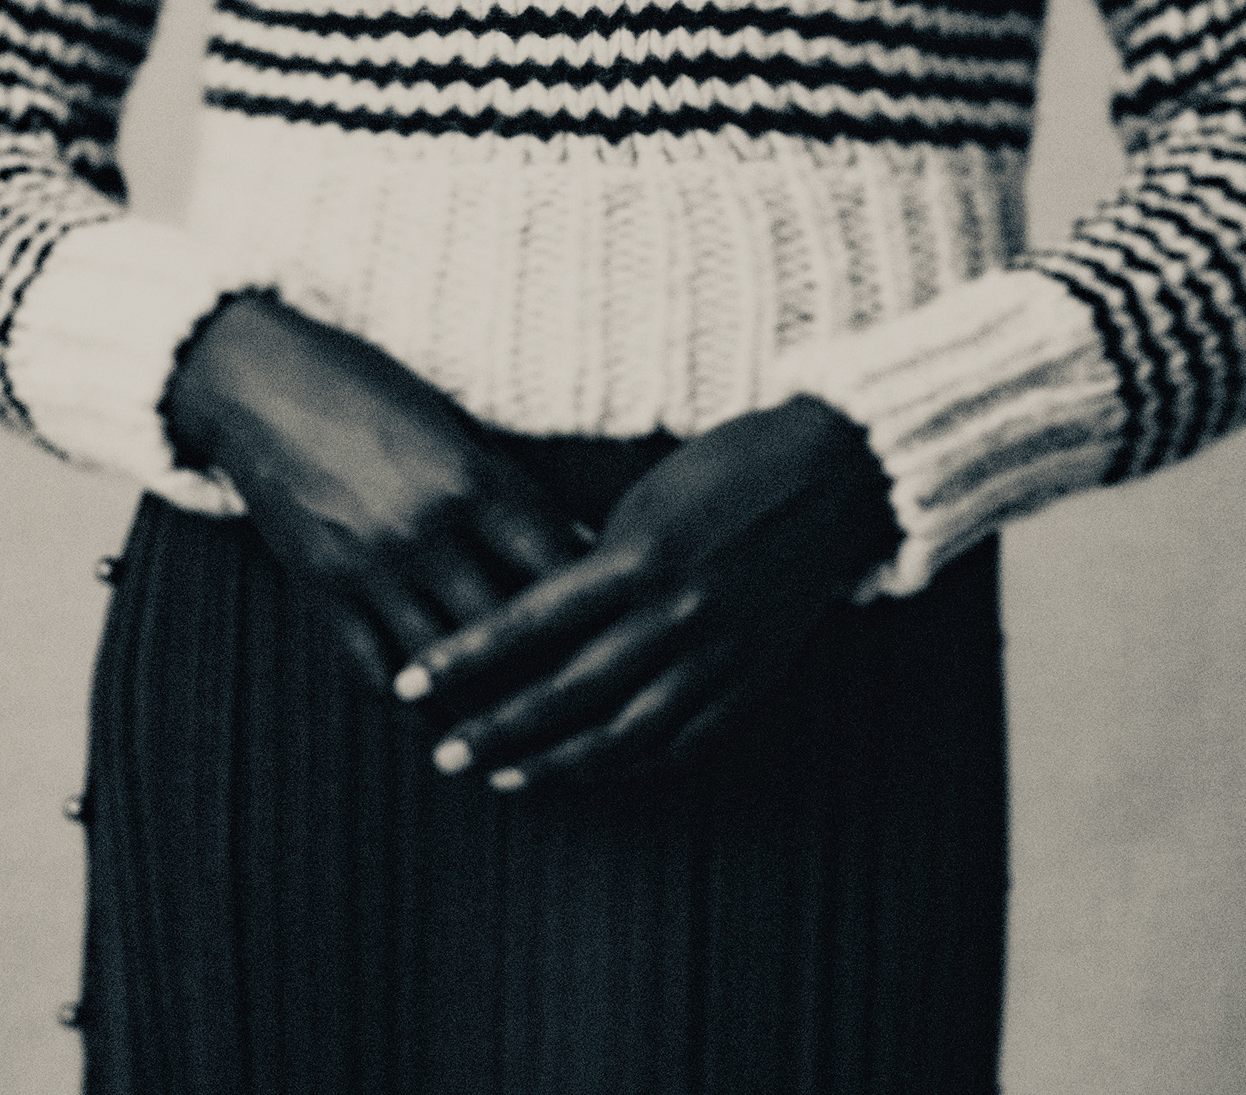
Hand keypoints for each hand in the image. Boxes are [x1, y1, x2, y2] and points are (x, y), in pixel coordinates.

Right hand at [163, 292, 585, 695]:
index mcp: (468, 477)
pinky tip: (442, 721)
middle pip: (506, 624)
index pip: (552, 559)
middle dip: (549, 661)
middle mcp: (423, 529)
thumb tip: (579, 542)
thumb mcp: (451, 421)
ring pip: (444, 665)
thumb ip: (508, 485)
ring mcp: (369, 566)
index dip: (594, 598)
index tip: (620, 624)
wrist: (261, 383)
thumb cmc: (369, 387)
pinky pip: (377, 672)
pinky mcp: (322, 591)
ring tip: (521, 727)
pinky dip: (414, 705)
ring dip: (483, 702)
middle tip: (584, 692)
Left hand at [393, 396, 899, 789]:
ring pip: (620, 735)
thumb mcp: (647, 496)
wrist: (834, 476)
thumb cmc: (728, 467)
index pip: (529, 620)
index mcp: (637, 555)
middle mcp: (673, 614)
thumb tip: (537, 613)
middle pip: (567, 692)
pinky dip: (626, 765)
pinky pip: (678, 743)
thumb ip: (596, 560)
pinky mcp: (750, 682)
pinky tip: (586, 772)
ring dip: (554, 764)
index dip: (466, 655)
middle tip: (442, 754)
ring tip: (501, 777)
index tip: (411, 677)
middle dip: (496, 728)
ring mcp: (716, 656)